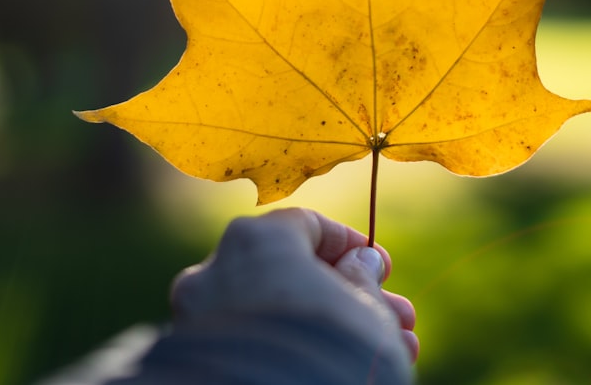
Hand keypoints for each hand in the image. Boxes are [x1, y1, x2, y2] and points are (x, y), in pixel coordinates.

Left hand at [170, 208, 418, 364]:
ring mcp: (198, 318)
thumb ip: (364, 279)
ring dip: (328, 325)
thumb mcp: (366, 309)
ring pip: (276, 312)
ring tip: (383, 350)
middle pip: (293, 274)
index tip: (382, 269)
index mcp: (255, 239)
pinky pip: (253, 340)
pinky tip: (340, 364)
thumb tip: (361, 264)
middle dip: (349, 297)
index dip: (351, 247)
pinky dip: (292, 343)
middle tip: (396, 320)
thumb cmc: (330, 347)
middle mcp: (216, 271)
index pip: (306, 226)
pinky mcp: (194, 356)